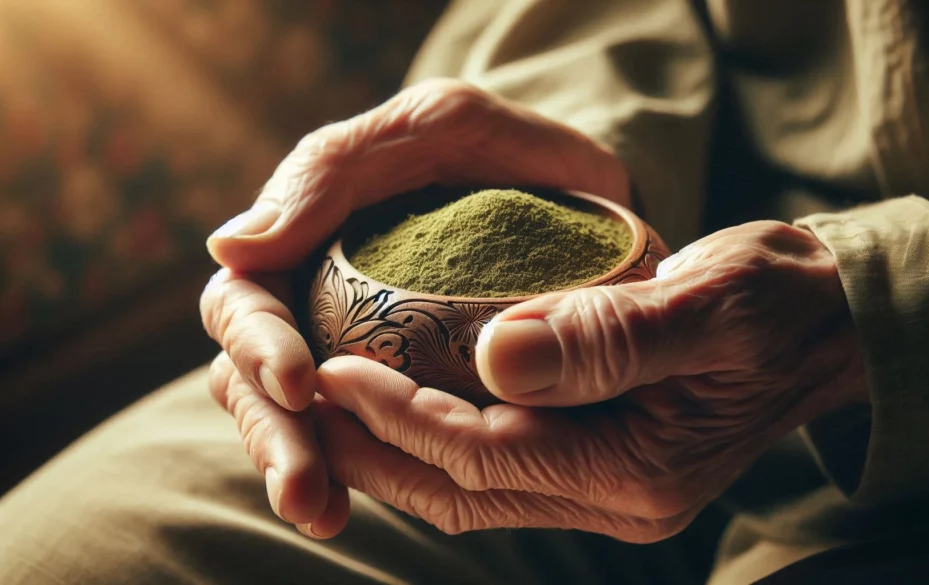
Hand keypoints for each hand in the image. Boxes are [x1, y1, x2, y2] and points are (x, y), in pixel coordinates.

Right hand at [200, 79, 630, 536]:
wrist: (587, 194)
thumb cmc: (508, 150)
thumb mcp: (435, 128)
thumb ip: (334, 171)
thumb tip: (227, 248)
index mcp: (304, 237)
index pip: (244, 299)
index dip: (256, 342)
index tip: (298, 381)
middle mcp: (317, 299)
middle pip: (254, 376)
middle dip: (273, 432)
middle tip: (304, 487)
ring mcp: (357, 348)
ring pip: (299, 417)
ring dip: (302, 467)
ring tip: (322, 514)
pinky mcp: (404, 389)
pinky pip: (364, 437)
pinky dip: (359, 473)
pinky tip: (349, 510)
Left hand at [310, 221, 867, 541]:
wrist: (831, 326)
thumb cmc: (780, 302)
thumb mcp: (711, 302)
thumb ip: (609, 336)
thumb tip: (495, 355)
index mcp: (640, 469)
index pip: (486, 454)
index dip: (401, 416)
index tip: (333, 367)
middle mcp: (619, 500)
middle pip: (463, 490)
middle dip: (375, 449)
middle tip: (302, 398)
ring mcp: (611, 494)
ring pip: (473, 490)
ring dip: (396, 453)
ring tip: (330, 406)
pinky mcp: (605, 471)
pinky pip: (501, 470)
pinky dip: (441, 443)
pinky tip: (401, 403)